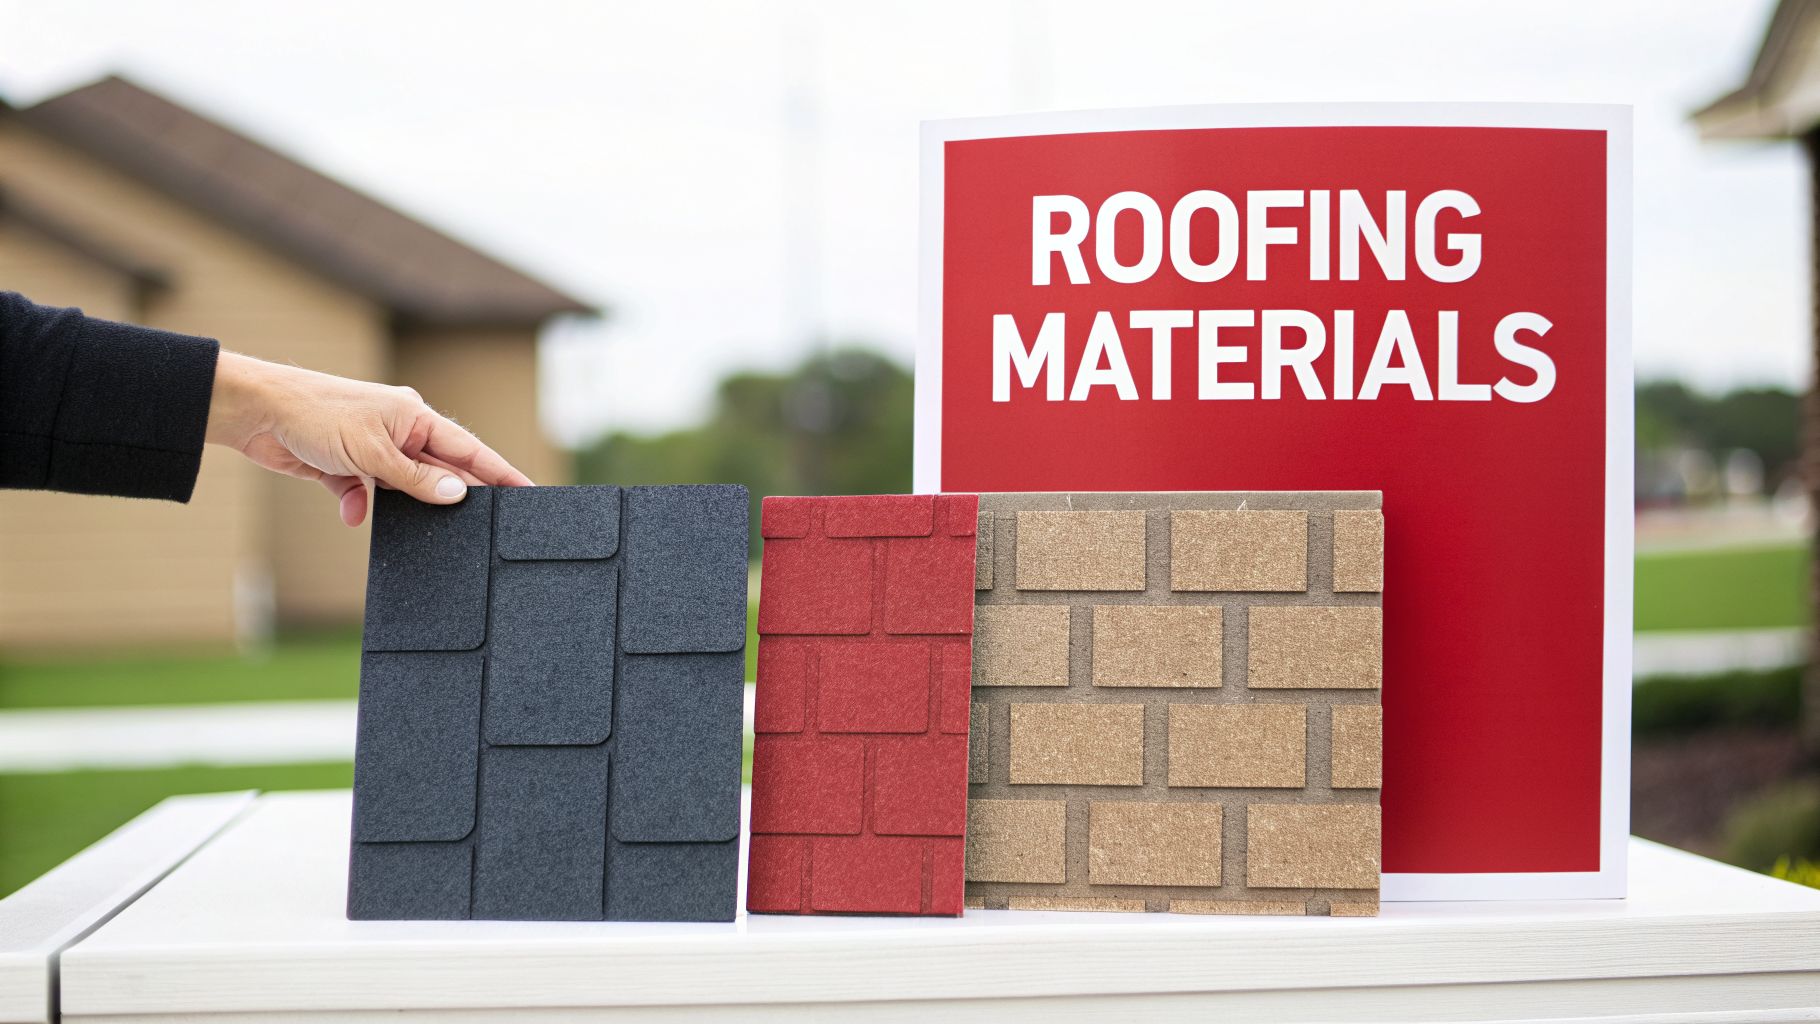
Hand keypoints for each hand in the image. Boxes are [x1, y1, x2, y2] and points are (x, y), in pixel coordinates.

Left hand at [205, 351, 531, 525]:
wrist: (256, 412)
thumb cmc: (317, 416)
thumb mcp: (374, 453)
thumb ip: (417, 478)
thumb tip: (458, 494)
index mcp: (415, 417)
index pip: (470, 450)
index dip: (501, 473)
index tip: (528, 492)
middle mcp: (399, 431)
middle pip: (440, 469)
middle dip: (454, 494)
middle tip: (483, 523)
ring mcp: (372, 449)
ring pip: (403, 485)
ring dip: (404, 504)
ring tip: (423, 527)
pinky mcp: (344, 465)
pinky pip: (365, 492)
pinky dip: (360, 504)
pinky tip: (353, 514)